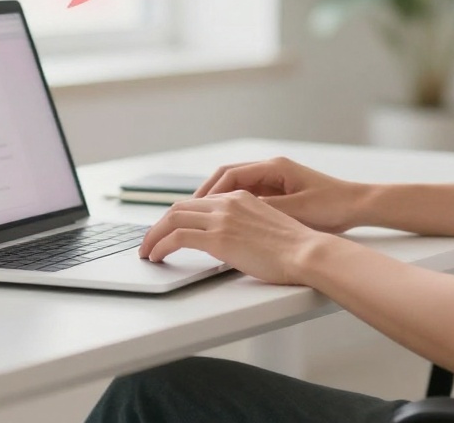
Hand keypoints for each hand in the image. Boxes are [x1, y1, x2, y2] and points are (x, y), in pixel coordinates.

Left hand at [138, 190, 325, 284]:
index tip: (169, 229)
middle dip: (160, 225)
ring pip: (172, 219)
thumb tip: (232, 244)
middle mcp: (228, 202)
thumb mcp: (268, 227)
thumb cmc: (296, 247)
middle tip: (150, 241)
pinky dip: (160, 245)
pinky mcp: (218, 237)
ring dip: (154, 236)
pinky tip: (156, 256)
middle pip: (180, 207)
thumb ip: (247, 227)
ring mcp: (222, 218)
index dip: (178, 215)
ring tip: (147, 251)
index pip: (199, 201)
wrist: (307, 252)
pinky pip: (176, 237)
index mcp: (241, 197)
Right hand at [194, 156, 368, 232]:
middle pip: (227, 176)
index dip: (208, 192)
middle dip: (205, 194)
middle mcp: (271, 168)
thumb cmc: (332, 205)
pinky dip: (232, 206)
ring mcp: (275, 179)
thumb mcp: (296, 210)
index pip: (230, 174)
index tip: (193, 208)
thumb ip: (264, 208)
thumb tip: (233, 213)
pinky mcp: (279, 191)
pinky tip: (224, 223)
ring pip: (235, 186)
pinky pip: (248, 195)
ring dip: (216, 201)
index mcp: (274, 167)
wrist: (358, 205)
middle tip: (185, 213)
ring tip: (199, 219)